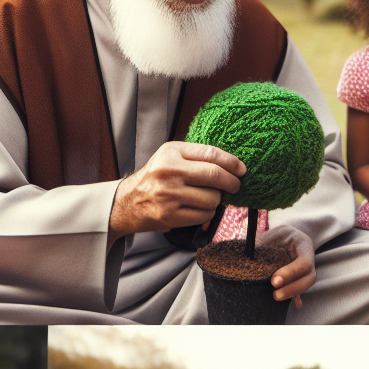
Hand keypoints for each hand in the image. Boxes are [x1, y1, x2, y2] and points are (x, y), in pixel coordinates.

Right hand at [109, 142, 246, 239]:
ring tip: (210, 198)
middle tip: (235, 186)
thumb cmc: (155, 178)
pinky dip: (207, 213)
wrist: (128, 202)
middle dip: (232, 183)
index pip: (211, 154)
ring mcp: (169, 195)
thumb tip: (232, 165)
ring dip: (217, 200)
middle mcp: (169, 172)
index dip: (231, 162)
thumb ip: (196, 156)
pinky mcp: (170, 216)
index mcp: (171, 153)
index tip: (241, 169)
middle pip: (215, 176)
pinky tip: (200, 208)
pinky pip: (203, 215)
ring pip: (212, 199)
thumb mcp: (170, 156)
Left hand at [255, 223, 314, 305]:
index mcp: (304, 245)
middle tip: (275, 294)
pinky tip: (294, 306)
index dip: (290, 273)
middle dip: (293, 288)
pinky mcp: (300, 278)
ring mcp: (306, 270)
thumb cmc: (279, 234)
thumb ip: (264, 243)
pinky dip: (295, 298)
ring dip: (292, 294)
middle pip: (309, 278)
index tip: (274, 281)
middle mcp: (309, 259)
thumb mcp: (273, 233)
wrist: (287, 236)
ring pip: (306, 284)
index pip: (303, 262)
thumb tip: (250, 254)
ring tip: (275, 298)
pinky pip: (300, 289)